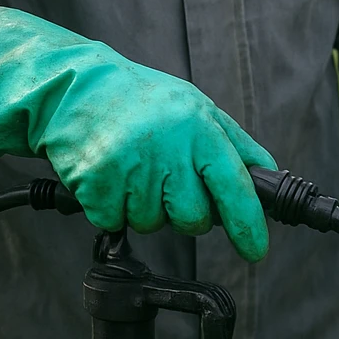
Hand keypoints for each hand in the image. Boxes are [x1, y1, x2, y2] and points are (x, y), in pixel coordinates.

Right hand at [0, 7, 274, 260]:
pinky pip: (116, 222)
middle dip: (181, 211)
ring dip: (143, 206)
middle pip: (193, 220)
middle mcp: (168, 148)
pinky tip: (109, 174)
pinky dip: (112, 207)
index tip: (256, 250)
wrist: (70, 88)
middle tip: (163, 178)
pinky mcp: (98, 186)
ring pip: (152, 224)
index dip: (248, 225)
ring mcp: (131, 168)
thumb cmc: (139, 102)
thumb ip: (234, 145)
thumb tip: (268, 177)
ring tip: (131, 167)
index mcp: (199, 128)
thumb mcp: (195, 109)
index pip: (235, 187)